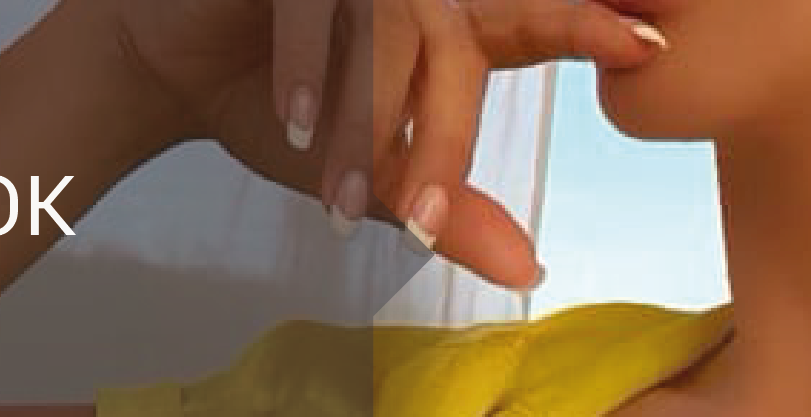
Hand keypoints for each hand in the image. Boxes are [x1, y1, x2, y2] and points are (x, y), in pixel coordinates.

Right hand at [107, 0, 666, 288]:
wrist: (166, 64)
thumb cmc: (272, 102)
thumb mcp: (368, 170)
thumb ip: (450, 206)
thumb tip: (529, 268)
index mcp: (448, 19)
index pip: (532, 23)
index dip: (587, 28)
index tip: (644, 43)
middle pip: (456, 48)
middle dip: (442, 138)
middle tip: (428, 216)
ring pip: (387, 36)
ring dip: (362, 122)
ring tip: (336, 196)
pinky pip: (317, 7)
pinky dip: (309, 71)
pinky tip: (296, 126)